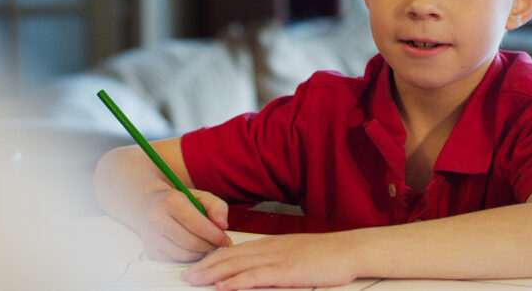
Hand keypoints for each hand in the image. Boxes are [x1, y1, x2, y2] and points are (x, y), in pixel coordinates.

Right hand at [140, 188, 231, 261]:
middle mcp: (157, 219)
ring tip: (205, 244)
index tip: (225, 238)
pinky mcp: (151, 251)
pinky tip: (192, 248)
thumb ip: (217, 207)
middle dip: (210, 246)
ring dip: (201, 253)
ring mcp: (151, 237)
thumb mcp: (200, 196)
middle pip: (192, 243)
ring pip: (185, 255)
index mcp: (171, 201)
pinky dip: (189, 258)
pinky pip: (176, 261)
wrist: (148, 204)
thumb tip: (223, 226)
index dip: (215, 235)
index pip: (198, 225)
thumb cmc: (178, 201)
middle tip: (217, 243)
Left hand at [181, 232, 358, 289]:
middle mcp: (268, 249)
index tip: (195, 267)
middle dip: (204, 267)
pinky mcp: (285, 272)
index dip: (211, 259)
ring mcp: (276, 259)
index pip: (233, 251)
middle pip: (229, 257)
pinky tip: (222, 287)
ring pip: (236, 266)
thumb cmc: (325, 256)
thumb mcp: (294, 254)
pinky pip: (255, 277)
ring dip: (212, 274)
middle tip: (184, 276)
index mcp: (269, 244)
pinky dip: (236, 282)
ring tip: (194, 280)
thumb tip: (256, 270)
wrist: (347, 250)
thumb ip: (274, 260)